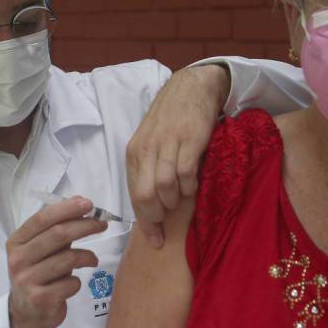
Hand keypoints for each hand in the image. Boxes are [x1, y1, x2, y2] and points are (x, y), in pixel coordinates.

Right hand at [6, 196, 104, 327]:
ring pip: (68, 259)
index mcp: (17, 242)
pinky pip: (71, 283)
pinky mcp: (40, 299)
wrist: (26, 315)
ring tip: (92, 259)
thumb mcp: (39, 251)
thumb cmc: (38, 275)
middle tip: (102, 224)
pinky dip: (77, 281)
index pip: (42, 218)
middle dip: (85, 226)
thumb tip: (84, 207)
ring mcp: (27, 280)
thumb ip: (56, 231)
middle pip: (58, 235)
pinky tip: (72, 283)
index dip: (67, 209)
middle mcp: (18, 259)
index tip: (88, 204)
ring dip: (87, 256)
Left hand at [127, 63, 228, 247]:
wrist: (191, 88)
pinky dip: (190, 186)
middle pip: (145, 195)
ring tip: (181, 200)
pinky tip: (193, 185)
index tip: (155, 239)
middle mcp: (147, 149)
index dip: (145, 222)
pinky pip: (185, 173)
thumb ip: (148, 169)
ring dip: (174, 200)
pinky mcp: (189, 140)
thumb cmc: (171, 120)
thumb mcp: (151, 143)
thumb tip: (151, 205)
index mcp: (135, 153)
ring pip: (163, 186)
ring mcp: (168, 144)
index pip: (134, 195)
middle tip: (168, 223)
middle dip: (156, 217)